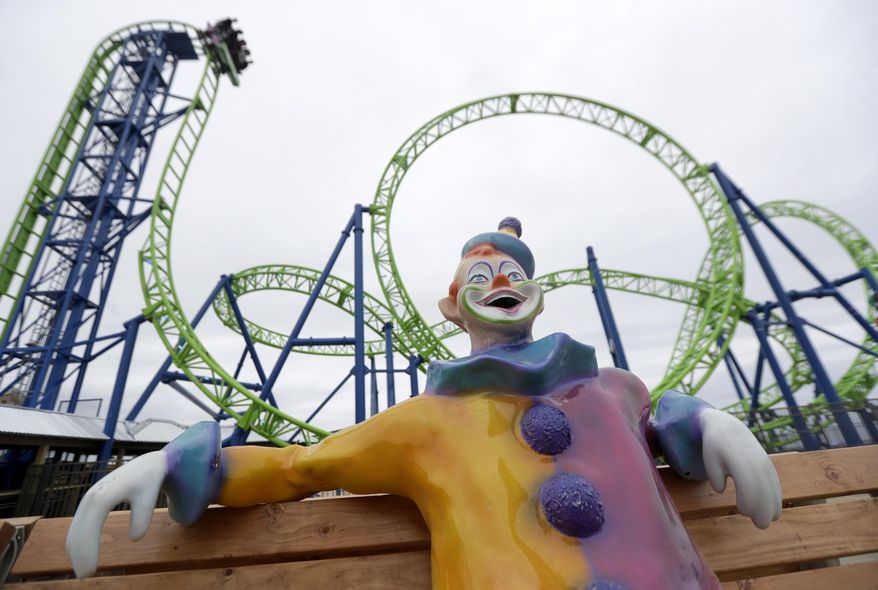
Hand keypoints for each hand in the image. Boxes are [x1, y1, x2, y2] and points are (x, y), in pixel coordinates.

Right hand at [66, 451, 166, 577]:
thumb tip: (134, 539)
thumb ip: (142, 517)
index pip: (89, 528)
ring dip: (76, 550)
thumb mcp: (149, 497)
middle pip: (78, 530)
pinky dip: (78, 541)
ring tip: (84, 571)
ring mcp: (89, 499)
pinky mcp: (91, 502)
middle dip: (79, 555)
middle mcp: (91, 497)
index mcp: (103, 496)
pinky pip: (79, 524)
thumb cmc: (149, 480)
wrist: (147, 464)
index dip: (87, 551)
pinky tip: (83, 555)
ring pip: (75, 528)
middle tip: (85, 576)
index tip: (90, 571)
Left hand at [699, 408, 781, 528]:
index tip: (741, 511)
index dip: (748, 502)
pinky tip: (775, 509)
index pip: (749, 486)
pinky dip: (777, 497)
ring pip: (773, 487)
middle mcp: (756, 462)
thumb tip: (721, 489)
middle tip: (760, 525)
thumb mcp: (709, 459)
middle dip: (765, 509)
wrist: (728, 428)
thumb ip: (714, 475)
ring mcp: (765, 463)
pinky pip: (776, 483)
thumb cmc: (715, 447)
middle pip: (765, 489)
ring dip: (773, 505)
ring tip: (769, 520)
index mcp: (740, 461)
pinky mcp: (769, 465)